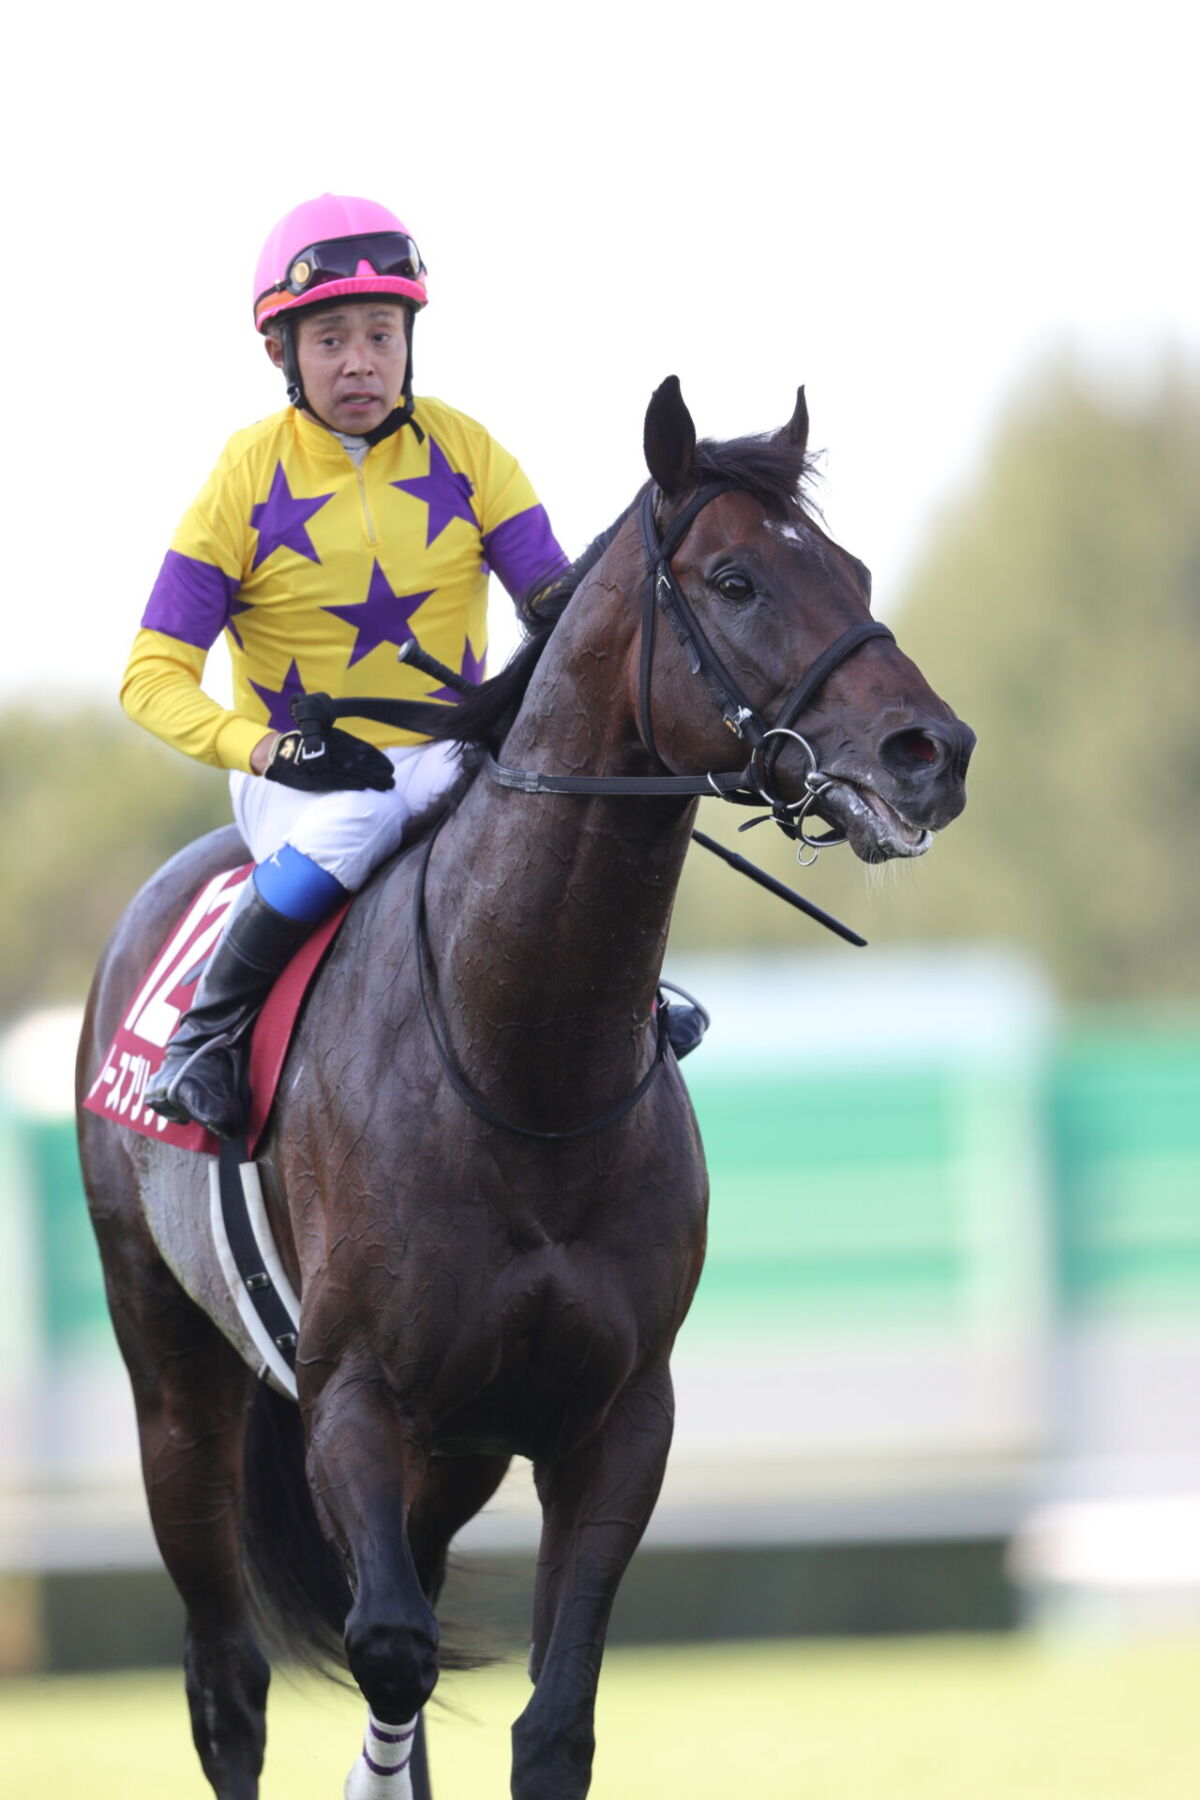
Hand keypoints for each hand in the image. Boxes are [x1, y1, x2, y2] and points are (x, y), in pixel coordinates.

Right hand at [264, 726, 394, 791]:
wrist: (280, 753)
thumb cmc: (306, 749)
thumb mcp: (327, 742)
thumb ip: (344, 747)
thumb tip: (365, 756)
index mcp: (338, 740)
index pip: (363, 750)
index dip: (378, 760)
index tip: (391, 768)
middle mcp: (335, 750)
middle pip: (362, 762)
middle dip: (379, 772)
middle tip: (393, 781)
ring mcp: (326, 763)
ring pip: (354, 771)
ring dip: (371, 779)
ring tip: (386, 786)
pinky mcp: (316, 776)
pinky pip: (336, 779)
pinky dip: (351, 782)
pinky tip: (363, 787)